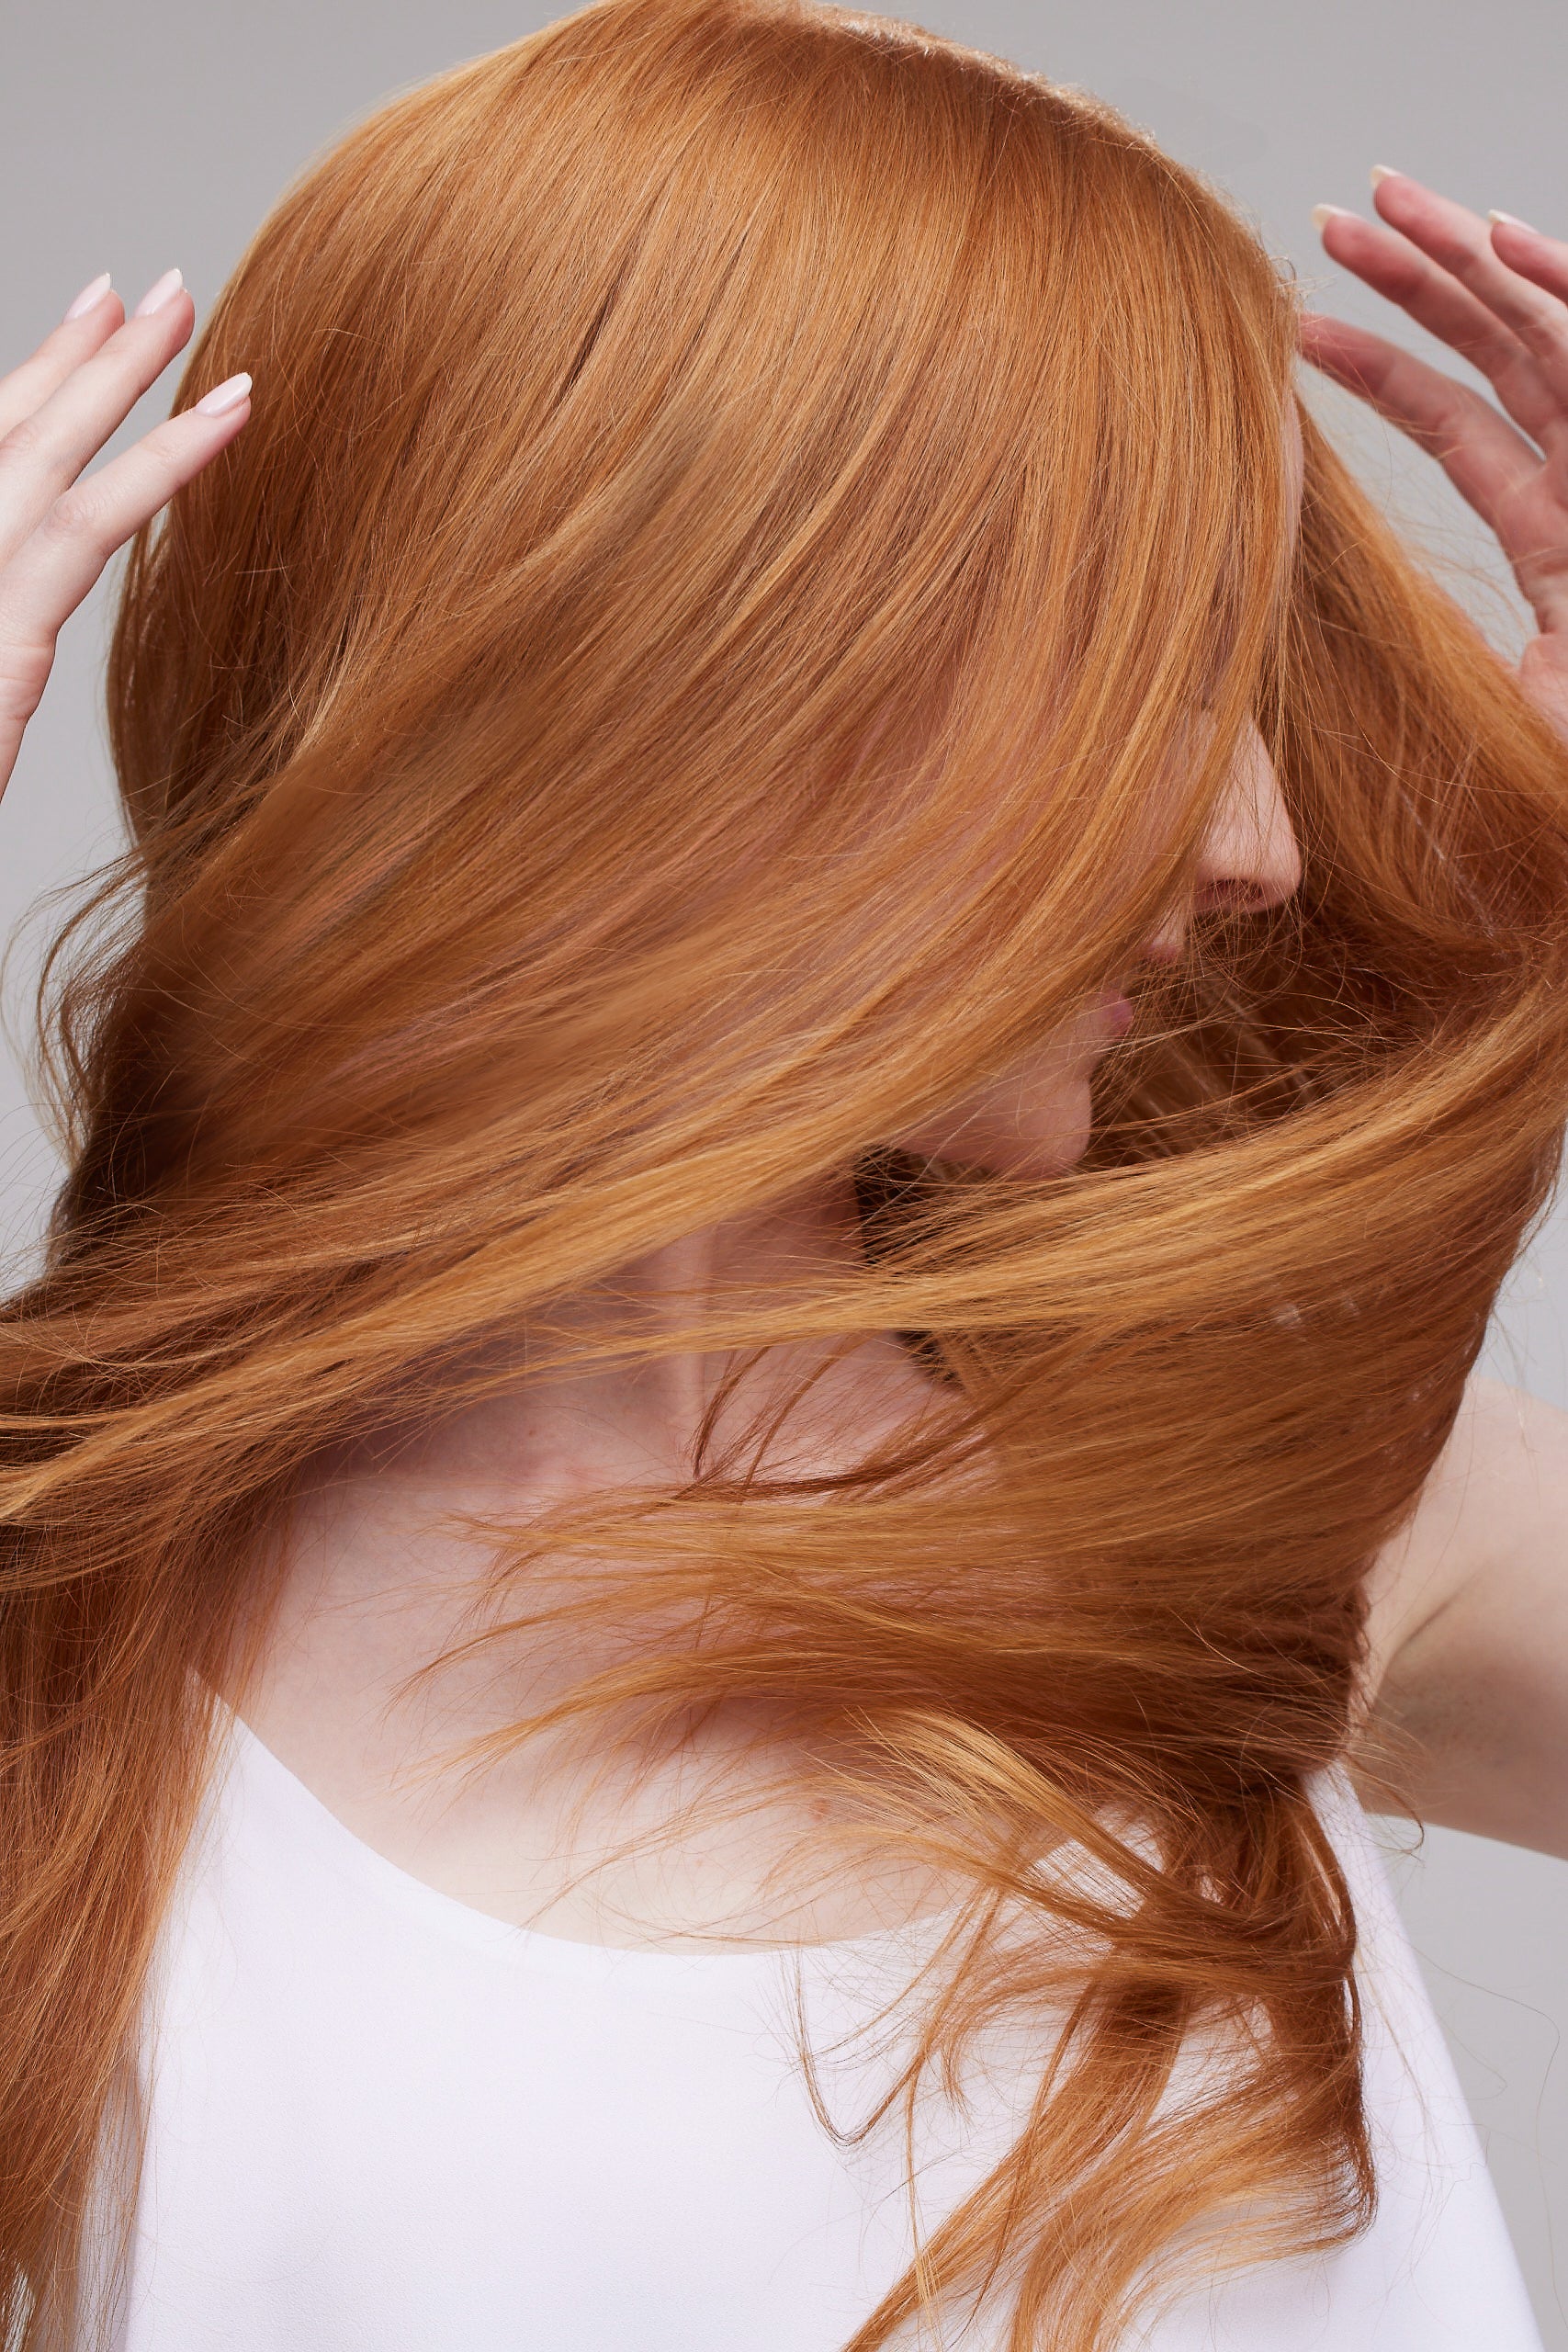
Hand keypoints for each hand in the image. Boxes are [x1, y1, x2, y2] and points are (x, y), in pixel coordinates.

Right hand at [0, 269, 250, 805]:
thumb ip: (8, 630)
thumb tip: (25, 624)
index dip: (34, 387)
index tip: (92, 324)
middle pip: (6, 434)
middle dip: (81, 356)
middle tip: (154, 287)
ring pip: (40, 455)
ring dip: (116, 375)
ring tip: (185, 304)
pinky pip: (83, 530)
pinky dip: (159, 467)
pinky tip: (227, 423)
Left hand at [1300, 169, 1567, 740]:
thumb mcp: (1541, 716)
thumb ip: (1489, 686)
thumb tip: (1436, 690)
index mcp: (1548, 526)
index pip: (1450, 422)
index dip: (1378, 369)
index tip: (1300, 329)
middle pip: (1489, 347)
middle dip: (1413, 276)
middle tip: (1331, 219)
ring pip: (1537, 322)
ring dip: (1463, 254)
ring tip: (1387, 201)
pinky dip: (1556, 285)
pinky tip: (1498, 237)